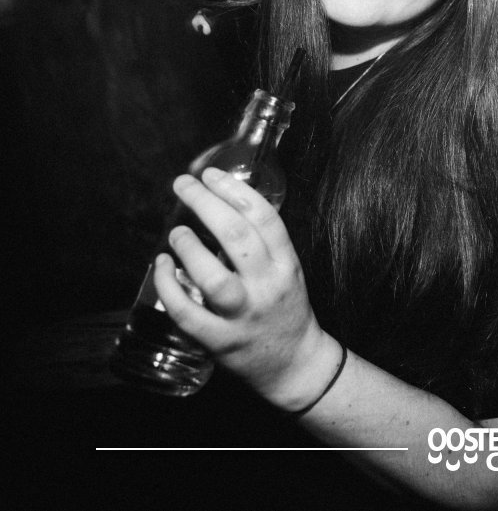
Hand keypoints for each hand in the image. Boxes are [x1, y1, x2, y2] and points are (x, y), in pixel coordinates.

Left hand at [154, 167, 335, 409]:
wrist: (295, 364)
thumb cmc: (285, 310)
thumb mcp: (286, 270)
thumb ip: (261, 244)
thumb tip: (220, 206)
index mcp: (286, 265)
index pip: (264, 218)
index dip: (235, 190)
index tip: (211, 174)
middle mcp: (267, 286)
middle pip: (237, 237)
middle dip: (205, 203)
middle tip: (183, 184)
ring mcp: (243, 315)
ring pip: (212, 276)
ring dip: (188, 247)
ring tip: (176, 233)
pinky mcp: (220, 340)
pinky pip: (187, 312)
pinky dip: (168, 285)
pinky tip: (161, 265)